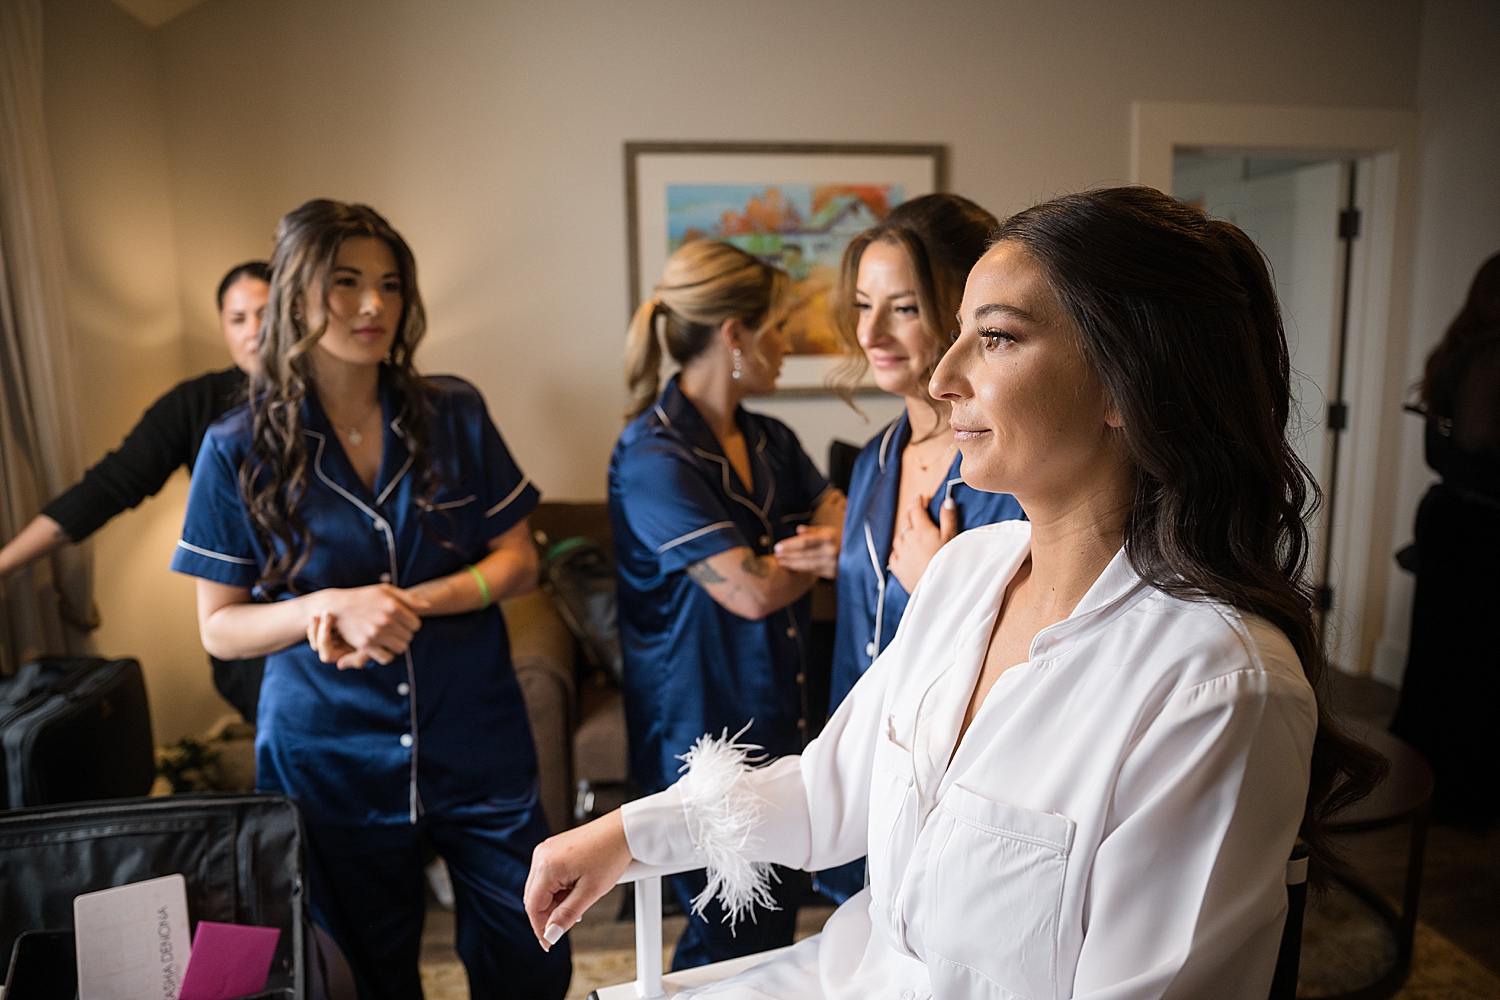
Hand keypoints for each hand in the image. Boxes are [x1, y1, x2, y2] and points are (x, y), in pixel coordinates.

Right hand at [305, 585, 425, 669]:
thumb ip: (409, 598)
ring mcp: (375, 634)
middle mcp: (385, 620)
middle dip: (405, 634)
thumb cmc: (365, 597)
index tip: (403, 622)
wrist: (337, 607)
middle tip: (395, 630)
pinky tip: (382, 646)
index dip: (411, 624)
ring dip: (397, 645)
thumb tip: (428, 607)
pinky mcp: (365, 645)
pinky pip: (386, 658)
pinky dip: (387, 654)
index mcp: (392, 606)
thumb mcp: (386, 591)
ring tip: (390, 637)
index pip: (416, 624)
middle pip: (409, 637)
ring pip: (401, 648)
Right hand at [524, 811, 632, 950]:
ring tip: (578, 902)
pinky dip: (558, 888)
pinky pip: (548, 875)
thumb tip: (550, 934)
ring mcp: (547, 850)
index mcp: (547, 866)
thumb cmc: (611, 855)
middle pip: (534, 897)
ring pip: (541, 887)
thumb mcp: (590, 892)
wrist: (623, 831)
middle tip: (568, 923)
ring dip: (554, 901)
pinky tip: (575, 891)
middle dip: (548, 914)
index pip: (532, 906)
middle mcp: (542, 855)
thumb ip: (567, 915)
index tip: (549, 942)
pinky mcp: (554, 848)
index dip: (540, 927)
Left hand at [773, 525, 839, 578]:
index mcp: (829, 537)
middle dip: (788, 555)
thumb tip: (798, 530)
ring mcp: (833, 563)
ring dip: (791, 564)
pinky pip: (813, 571)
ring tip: (780, 562)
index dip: (790, 545)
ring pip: (807, 565)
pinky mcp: (832, 573)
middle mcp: (831, 550)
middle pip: (804, 554)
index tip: (777, 547)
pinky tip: (790, 567)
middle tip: (775, 555)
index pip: (805, 542)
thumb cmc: (835, 539)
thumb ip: (811, 531)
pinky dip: (800, 569)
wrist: (855, 552)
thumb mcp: (825, 530)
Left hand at [887, 494, 957, 592]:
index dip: (918, 501)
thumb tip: (948, 501)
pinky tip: (902, 552)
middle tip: (916, 511)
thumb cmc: (948, 562)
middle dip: (911, 514)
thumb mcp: (952, 538)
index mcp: (921, 530)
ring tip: (910, 532)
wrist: (938, 589)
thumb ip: (949, 518)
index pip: (916, 510)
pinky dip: (897, 551)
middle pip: (907, 522)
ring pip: (898, 538)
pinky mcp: (898, 569)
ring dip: (904, 533)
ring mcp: (901, 555)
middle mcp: (908, 540)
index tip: (920, 496)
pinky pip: (894, 556)